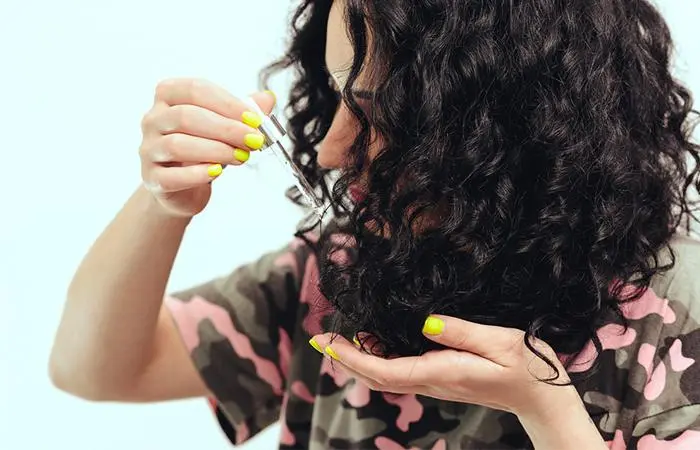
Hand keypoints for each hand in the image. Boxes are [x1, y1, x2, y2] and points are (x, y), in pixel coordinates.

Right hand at [139, 78, 275, 216]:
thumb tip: (268, 98)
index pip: (196, 90)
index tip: (255, 119)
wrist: (183, 188)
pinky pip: (172, 176)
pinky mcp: (152, 178)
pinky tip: (217, 172)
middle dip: (226, 128)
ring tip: (241, 157)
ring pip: (177, 145)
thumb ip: (244, 111)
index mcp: (169, 96)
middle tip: (253, 140)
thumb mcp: (225, 126)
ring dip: (216, 150)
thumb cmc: (203, 149)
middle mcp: (152, 119)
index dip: (228, 104)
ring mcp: (148, 149)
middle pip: (186, 116)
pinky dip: (197, 174)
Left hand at [311, 315, 571, 417]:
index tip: (326, 343)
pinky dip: (379, 359)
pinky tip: (375, 342)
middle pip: (376, 377)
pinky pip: (400, 372)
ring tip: (342, 338)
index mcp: (440, 372)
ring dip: (360, 360)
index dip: (350, 358)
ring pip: (385, 376)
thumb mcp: (499, 341)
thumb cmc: (525, 366)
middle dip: (346, 360)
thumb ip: (460, 332)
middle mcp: (431, 381)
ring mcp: (434, 382)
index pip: (383, 370)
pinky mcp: (440, 378)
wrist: (540, 396)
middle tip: (323, 338)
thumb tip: (425, 322)